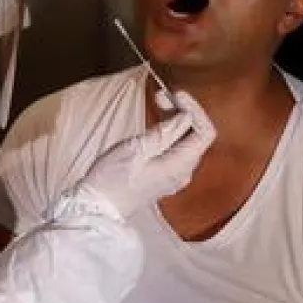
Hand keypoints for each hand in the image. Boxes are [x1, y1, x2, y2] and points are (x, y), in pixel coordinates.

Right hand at [75, 91, 213, 217]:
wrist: (97, 207)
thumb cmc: (112, 179)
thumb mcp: (136, 149)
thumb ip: (164, 133)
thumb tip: (186, 118)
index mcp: (180, 165)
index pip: (205, 133)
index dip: (195, 110)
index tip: (176, 95)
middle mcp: (183, 172)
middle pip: (196, 136)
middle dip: (184, 111)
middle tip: (161, 96)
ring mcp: (174, 176)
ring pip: (186, 142)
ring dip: (176, 120)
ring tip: (158, 104)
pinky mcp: (164, 177)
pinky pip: (176, 151)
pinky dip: (169, 134)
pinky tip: (155, 125)